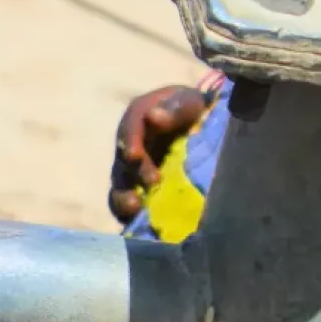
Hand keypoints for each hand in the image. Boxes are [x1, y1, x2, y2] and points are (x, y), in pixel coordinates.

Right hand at [108, 80, 213, 224]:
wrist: (199, 122)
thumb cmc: (192, 108)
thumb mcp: (189, 101)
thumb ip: (175, 108)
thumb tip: (154, 117)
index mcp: (138, 118)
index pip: (129, 129)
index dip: (130, 142)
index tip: (134, 156)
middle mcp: (130, 144)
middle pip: (124, 161)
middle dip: (135, 174)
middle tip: (152, 183)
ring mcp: (132, 168)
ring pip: (121, 184)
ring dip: (124, 197)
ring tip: (135, 209)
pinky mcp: (139, 187)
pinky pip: (129, 200)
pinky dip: (130, 212)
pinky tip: (140, 220)